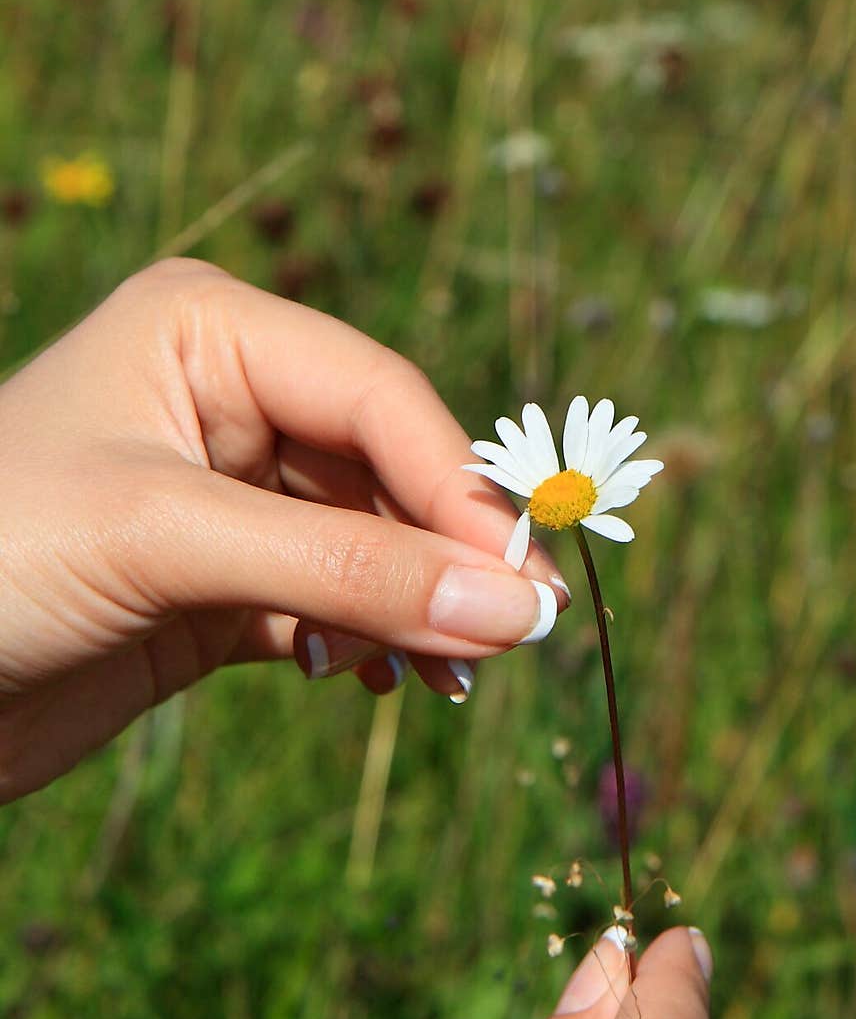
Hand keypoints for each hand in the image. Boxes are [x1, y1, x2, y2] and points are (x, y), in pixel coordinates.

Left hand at [0, 258, 567, 800]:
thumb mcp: (168, 542)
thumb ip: (348, 567)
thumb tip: (519, 608)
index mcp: (210, 334)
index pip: (380, 398)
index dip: (460, 489)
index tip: (524, 586)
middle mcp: (229, 401)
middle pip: (389, 470)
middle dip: (443, 557)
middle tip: (508, 644)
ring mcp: (228, 496)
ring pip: (370, 543)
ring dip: (412, 609)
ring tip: (443, 682)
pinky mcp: (221, 583)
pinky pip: (333, 602)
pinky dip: (365, 644)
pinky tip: (373, 684)